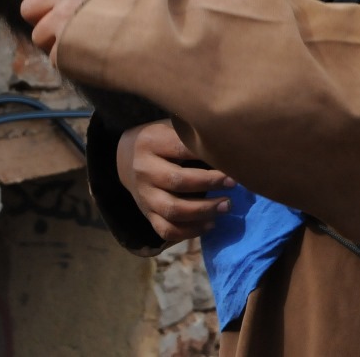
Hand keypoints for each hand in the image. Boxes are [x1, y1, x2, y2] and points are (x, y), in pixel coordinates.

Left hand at [10, 0, 143, 62]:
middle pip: (29, 7)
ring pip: (38, 35)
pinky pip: (54, 57)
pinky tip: (92, 55)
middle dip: (42, 18)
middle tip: (65, 26)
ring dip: (56, 42)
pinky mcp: (66, 48)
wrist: (167, 27)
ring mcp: (64, 20)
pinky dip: (68, 60)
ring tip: (86, 42)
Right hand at [117, 120, 234, 242]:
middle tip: (233, 182)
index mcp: (151, 143)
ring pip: (173, 210)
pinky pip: (167, 230)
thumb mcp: (171, 128)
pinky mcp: (147, 215)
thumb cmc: (161, 141)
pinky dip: (190, 232)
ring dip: (203, 211)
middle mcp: (144, 170)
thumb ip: (192, 135)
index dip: (207, 155)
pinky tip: (210, 224)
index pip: (181, 148)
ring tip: (226, 206)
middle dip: (209, 184)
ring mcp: (145, 195)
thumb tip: (229, 146)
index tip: (230, 160)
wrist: (127, 159)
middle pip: (178, 181)